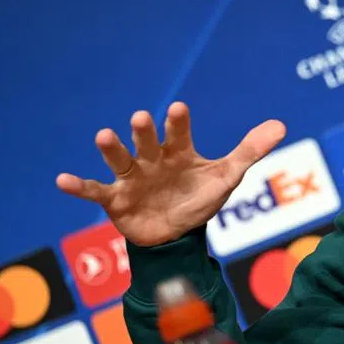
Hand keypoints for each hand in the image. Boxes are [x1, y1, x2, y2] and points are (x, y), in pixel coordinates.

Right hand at [56, 102, 285, 246]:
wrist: (177, 234)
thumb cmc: (199, 198)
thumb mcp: (227, 176)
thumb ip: (250, 150)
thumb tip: (281, 125)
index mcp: (178, 151)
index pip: (179, 132)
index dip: (178, 122)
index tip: (179, 109)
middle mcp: (152, 159)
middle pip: (146, 141)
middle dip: (144, 131)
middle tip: (142, 119)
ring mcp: (132, 178)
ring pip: (120, 159)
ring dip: (112, 148)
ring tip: (104, 135)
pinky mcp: (116, 199)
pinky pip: (95, 191)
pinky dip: (78, 186)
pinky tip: (61, 179)